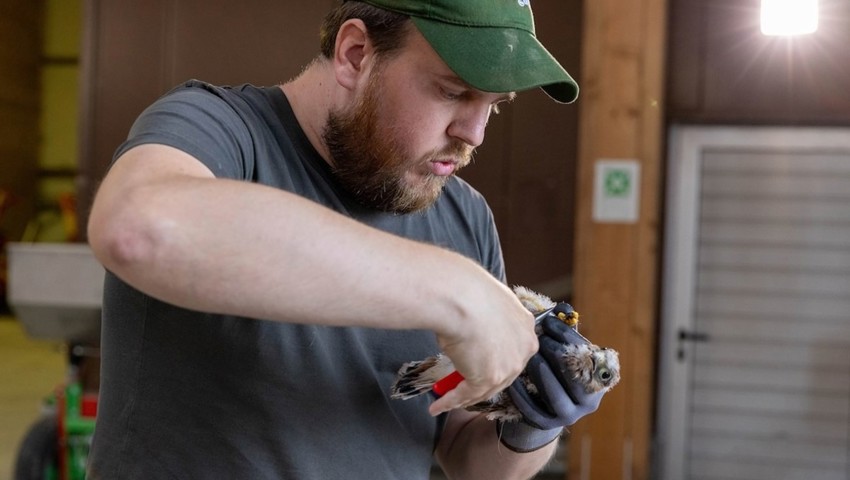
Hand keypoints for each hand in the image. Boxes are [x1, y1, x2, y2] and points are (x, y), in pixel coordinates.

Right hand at [429, 281, 537, 416]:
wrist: (460, 294)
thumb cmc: (467, 289)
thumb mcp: (485, 301)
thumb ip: (487, 319)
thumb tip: (471, 330)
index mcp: (525, 325)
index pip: (512, 350)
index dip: (493, 360)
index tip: (476, 364)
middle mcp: (523, 347)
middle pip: (502, 373)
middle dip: (479, 381)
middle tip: (459, 384)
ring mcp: (508, 364)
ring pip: (485, 388)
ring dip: (462, 395)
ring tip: (445, 398)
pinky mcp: (488, 377)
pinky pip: (466, 394)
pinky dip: (450, 401)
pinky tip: (438, 405)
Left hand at [500, 309, 605, 450]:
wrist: (545, 403)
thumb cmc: (557, 367)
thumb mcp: (564, 350)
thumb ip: (564, 331)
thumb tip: (562, 308)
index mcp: (598, 379)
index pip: (588, 356)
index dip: (568, 336)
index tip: (549, 322)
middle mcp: (589, 401)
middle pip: (575, 378)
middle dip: (556, 354)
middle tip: (538, 338)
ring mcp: (569, 415)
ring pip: (556, 396)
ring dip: (542, 374)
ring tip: (529, 357)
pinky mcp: (547, 425)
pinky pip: (533, 410)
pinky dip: (521, 394)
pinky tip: (512, 378)